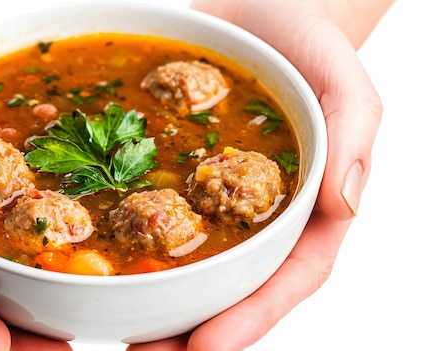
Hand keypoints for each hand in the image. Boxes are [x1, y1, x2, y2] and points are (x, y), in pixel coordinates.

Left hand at [128, 1, 384, 349]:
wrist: (254, 9)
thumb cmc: (307, 38)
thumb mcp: (341, 76)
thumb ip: (351, 134)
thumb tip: (345, 201)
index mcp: (306, 206)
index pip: (287, 277)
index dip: (250, 319)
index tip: (206, 348)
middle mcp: (256, 213)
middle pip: (230, 287)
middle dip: (191, 330)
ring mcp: (211, 197)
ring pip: (187, 263)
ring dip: (153, 303)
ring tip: (113, 332)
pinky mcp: (173, 172)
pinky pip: (149, 213)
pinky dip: (125, 243)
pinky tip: (92, 259)